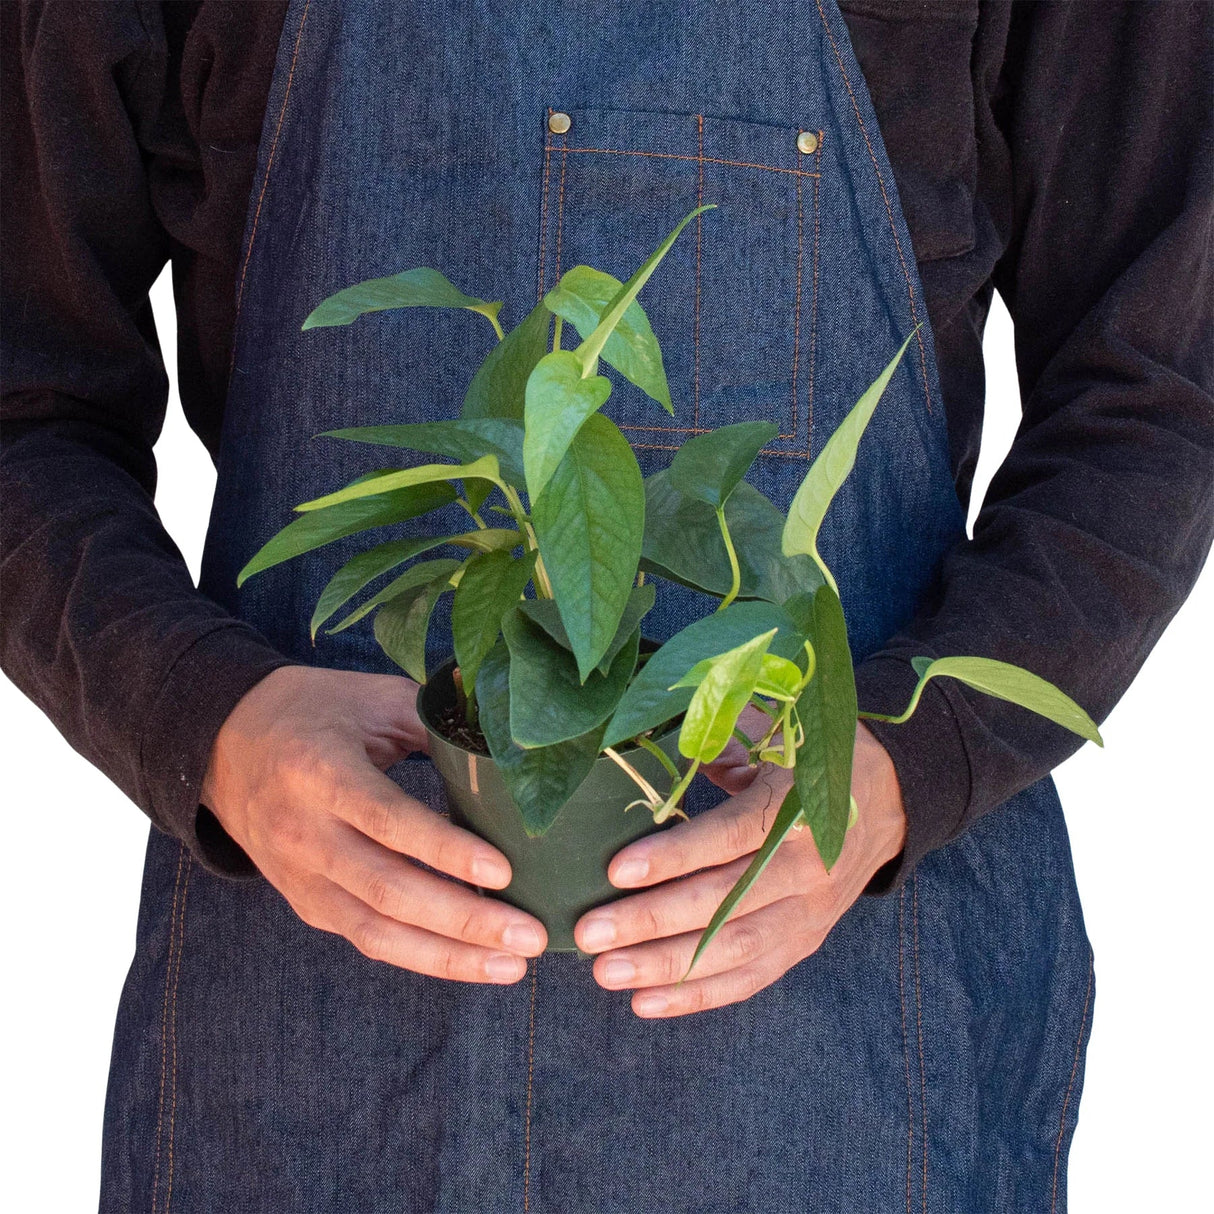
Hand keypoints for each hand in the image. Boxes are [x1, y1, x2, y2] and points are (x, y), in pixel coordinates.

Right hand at [201, 665, 546, 981]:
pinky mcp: (305, 902)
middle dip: (463, 920)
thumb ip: (433, 722)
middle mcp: (304, 832)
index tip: (503, 871)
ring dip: (447, 956)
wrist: (222, 743)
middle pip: (386, 890)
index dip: (444, 850)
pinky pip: (365, 939)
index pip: (387, 820)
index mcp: (320, 771)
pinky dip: (420, 956)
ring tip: (511, 964)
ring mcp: (300, 876)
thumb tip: (508, 748)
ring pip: (375, 931)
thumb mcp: (371, 698)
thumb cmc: (313, 710)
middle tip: (529, 935)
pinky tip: (470, 961)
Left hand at [573, 707, 905, 1016]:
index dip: (675, 855)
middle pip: (724, 903)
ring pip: (734, 949)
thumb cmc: (815, 758)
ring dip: (666, 967)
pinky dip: (700, 995)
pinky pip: (752, 977)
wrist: (890, 798)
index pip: (732, 837)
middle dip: (652, 922)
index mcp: (798, 808)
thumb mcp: (779, 733)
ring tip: (606, 973)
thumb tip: (668, 753)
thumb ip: (725, 741)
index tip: (617, 870)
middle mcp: (807, 867)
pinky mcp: (806, 941)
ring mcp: (809, 912)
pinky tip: (647, 1002)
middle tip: (590, 934)